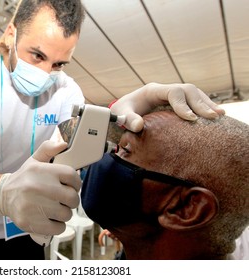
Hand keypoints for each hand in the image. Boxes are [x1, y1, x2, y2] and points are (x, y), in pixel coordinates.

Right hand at [0, 140, 81, 235]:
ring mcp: (36, 206)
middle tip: (63, 199)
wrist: (3, 196)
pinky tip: (49, 218)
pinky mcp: (33, 223)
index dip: (76, 183)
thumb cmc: (24, 179)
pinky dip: (57, 225)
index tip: (72, 186)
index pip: (72, 176)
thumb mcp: (34, 160)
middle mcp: (40, 187)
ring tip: (53, 208)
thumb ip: (49, 149)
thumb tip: (64, 144)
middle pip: (73, 198)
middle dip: (71, 200)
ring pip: (67, 214)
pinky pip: (59, 228)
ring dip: (63, 213)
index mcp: (43, 171)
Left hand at [110, 82, 224, 131]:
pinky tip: (214, 116)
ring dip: (206, 104)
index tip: (190, 118)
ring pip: (194, 94)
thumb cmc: (121, 112)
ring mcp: (172, 95)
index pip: (173, 92)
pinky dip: (204, 107)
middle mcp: (164, 90)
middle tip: (212, 117)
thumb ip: (127, 120)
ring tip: (220, 115)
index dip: (183, 104)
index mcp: (152, 90)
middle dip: (200, 103)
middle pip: (188, 91)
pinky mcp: (177, 102)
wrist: (122, 110)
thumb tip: (138, 125)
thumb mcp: (121, 115)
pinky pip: (194, 101)